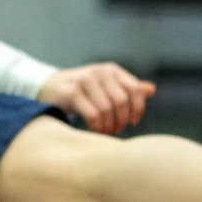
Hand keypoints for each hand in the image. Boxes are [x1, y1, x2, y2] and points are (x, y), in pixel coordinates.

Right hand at [39, 64, 155, 134]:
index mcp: (112, 70)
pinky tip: (94, 129)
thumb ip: (127, 89)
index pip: (135, 90)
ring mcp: (85, 80)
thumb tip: (151, 89)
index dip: (138, 109)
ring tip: (105, 131)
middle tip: (116, 130)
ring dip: (108, 126)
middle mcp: (100, 72)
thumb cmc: (83, 91)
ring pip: (107, 109)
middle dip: (121, 120)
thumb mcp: (106, 87)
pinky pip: (93, 114)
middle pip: (122, 102)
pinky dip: (97, 126)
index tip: (132, 122)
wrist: (50, 88)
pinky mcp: (72, 92)